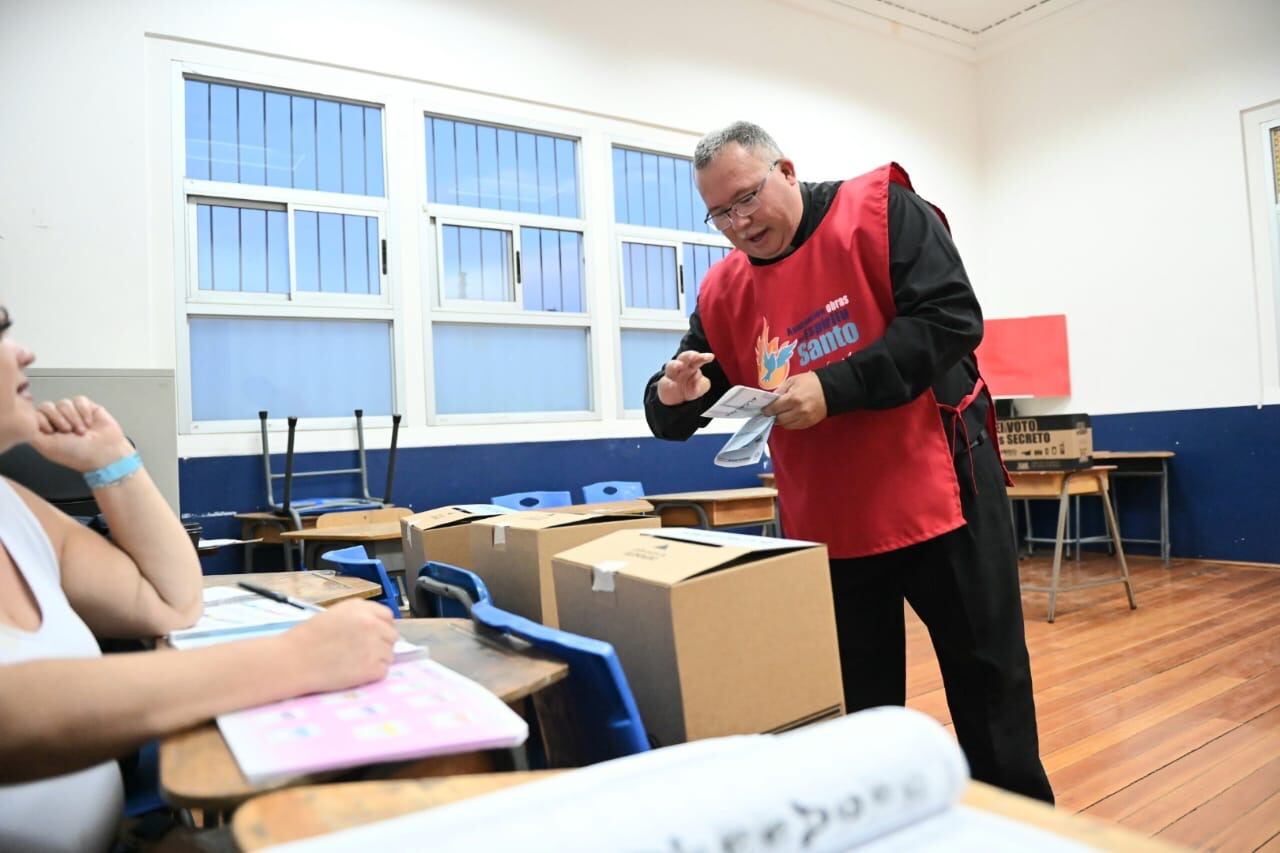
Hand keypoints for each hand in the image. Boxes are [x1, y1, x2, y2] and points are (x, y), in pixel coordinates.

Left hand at [29, 397, 134, 473]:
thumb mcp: (47, 446)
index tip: (52, 432)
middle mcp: (58, 421)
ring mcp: (73, 414)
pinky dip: (84, 412)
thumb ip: (32, 432)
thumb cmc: (78, 455)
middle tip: (68, 432)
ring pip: (64, 402)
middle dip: (60, 419)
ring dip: (74, 418)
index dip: (44, 420)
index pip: (35, 414)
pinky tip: (89, 423)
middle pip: (48, 406)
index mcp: (46, 431)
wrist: (105, 453)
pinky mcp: (88, 408)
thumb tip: (28, 419)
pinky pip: (80, 400)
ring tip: (81, 431)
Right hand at [282, 600, 398, 693]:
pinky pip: (383, 671)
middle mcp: (372, 624)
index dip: (381, 627)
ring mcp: (375, 646)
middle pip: (392, 636)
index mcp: (361, 608)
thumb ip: (358, 617)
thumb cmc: (306, 639)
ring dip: (377, 660)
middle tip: (362, 653)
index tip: (373, 636)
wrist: (293, 661)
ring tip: (353, 663)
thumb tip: (376, 628)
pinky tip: (354, 673)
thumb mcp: (334, 615)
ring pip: (389, 655)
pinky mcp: (373, 668)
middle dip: (381, 644)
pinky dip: (372, 674)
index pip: (387, 616)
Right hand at [656, 351, 715, 405]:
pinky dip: (669, 384)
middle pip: (684, 357)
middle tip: (695, 356)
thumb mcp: (700, 388)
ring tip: (679, 365)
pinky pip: (666, 382)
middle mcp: (681, 367)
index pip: (697, 359)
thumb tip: (696, 383)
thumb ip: (702, 385)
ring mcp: (671, 374)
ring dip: (675, 364)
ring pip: (671, 366)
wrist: (676, 398)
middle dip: (689, 355)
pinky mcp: (664, 383)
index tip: (711, 357)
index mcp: (691, 365)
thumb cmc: (690, 387)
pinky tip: (672, 385)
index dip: (703, 357)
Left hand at [763, 373, 827, 429]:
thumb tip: (770, 400)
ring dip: (781, 420)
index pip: (774, 408)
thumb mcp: (792, 381)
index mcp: (793, 398)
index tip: (763, 409)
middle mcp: (798, 411)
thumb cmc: (810, 382)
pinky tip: (789, 416)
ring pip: (786, 425)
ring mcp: (804, 419)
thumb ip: (780, 390)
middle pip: (779, 419)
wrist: (831, 390)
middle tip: (771, 412)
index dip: (767, 409)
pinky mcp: (809, 423)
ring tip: (780, 413)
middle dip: (773, 415)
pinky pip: (794, 427)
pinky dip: (789, 423)